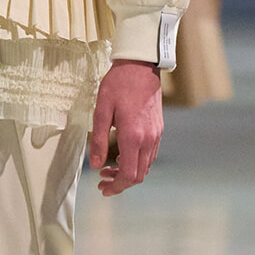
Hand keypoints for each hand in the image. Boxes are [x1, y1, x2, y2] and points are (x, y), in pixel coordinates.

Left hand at [89, 60, 163, 195]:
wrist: (140, 66)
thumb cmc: (118, 85)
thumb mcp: (101, 111)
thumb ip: (98, 140)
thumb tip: (95, 165)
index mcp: (133, 136)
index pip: (129, 175)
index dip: (116, 187)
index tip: (103, 189)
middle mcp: (148, 139)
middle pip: (139, 175)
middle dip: (120, 183)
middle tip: (102, 182)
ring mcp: (156, 135)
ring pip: (145, 166)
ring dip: (128, 172)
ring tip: (108, 168)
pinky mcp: (158, 129)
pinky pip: (149, 154)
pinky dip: (136, 162)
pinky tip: (122, 155)